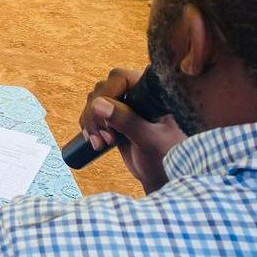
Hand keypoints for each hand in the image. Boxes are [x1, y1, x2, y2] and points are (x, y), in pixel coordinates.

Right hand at [79, 68, 186, 193]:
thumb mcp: (150, 141)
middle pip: (103, 90)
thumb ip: (128, 121)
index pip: (121, 78)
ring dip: (92, 123)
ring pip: (94, 102)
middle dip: (97, 115)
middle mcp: (137, 95)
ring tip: (102, 144)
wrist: (162, 177)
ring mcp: (124, 107)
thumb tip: (98, 104)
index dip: (108, 93)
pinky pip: (92, 114)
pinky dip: (89, 128)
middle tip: (106, 138)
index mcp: (152, 94)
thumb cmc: (167, 159)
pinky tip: (96, 143)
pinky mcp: (115, 119)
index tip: (106, 117)